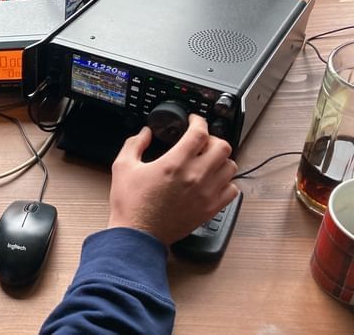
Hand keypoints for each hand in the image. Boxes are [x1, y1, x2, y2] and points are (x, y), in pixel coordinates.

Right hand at [107, 115, 239, 245]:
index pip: (200, 133)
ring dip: (220, 160)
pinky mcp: (210, 209)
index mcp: (174, 163)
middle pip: (222, 146)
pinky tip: (213, 182)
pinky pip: (232, 190)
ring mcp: (206, 194)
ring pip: (230, 167)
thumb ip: (135, 144)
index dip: (199, 121)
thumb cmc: (131, 204)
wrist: (138, 235)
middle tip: (201, 142)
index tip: (194, 121)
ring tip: (208, 161)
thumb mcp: (123, 167)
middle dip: (212, 139)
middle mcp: (195, 177)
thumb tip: (145, 133)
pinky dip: (226, 182)